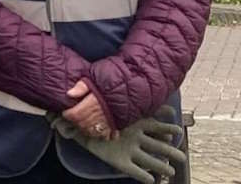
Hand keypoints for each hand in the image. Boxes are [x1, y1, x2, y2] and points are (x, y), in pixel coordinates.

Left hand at [51, 106, 184, 183]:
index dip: (165, 125)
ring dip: (160, 165)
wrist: (79, 124)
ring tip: (171, 172)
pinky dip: (141, 175)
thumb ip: (89, 93)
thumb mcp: (92, 100)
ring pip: (150, 158)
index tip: (176, 129)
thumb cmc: (91, 111)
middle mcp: (135, 136)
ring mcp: (129, 149)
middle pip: (157, 144)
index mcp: (134, 121)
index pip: (154, 123)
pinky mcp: (119, 161)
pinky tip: (149, 180)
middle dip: (169, 150)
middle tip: (182, 157)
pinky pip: (132, 169)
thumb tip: (78, 85)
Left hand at [64, 80, 115, 139]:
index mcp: (91, 104)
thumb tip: (69, 94)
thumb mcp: (94, 80)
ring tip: (82, 123)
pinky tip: (96, 129)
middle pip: (80, 124)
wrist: (134, 88)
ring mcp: (108, 122)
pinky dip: (99, 134)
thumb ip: (81, 86)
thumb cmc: (112, 83)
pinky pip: (105, 136)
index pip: (74, 115)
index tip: (66, 111)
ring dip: (84, 129)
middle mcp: (98, 115)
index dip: (67, 114)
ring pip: (91, 131)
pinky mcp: (116, 126)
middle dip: (74, 122)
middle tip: (73, 117)